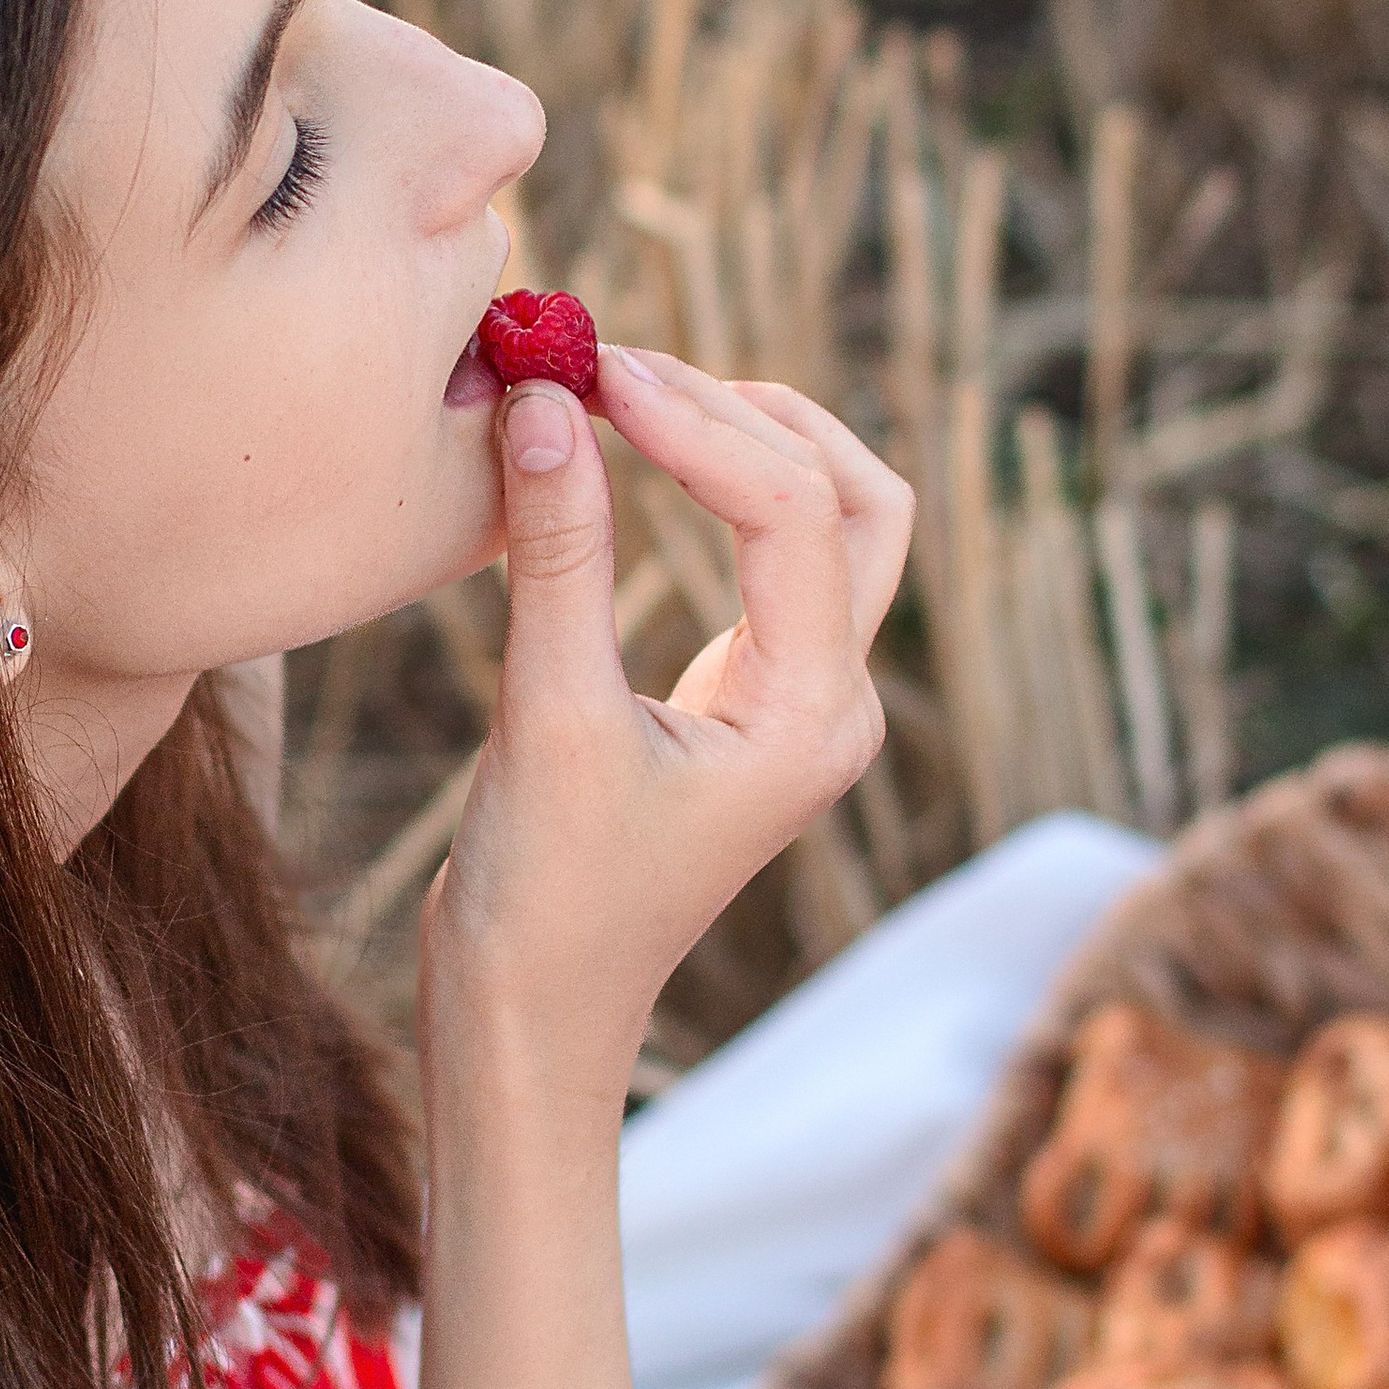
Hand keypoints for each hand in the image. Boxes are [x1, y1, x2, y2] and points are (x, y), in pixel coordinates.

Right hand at [423, 345, 913, 1112]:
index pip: (789, 511)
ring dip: (744, 439)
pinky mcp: (747, 701)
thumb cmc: (544, 901)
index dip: (691, 422)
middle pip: (856, 496)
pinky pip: (766, 559)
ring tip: (623, 390)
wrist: (532, 1021)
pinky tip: (624, 454)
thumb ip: (557, 555)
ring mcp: (800, 702)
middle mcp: (832, 702)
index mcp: (813, 716)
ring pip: (827, 519)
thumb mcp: (547, 718)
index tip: (586, 369)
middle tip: (618, 367)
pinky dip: (712, 487)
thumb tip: (544, 403)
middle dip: (747, 413)